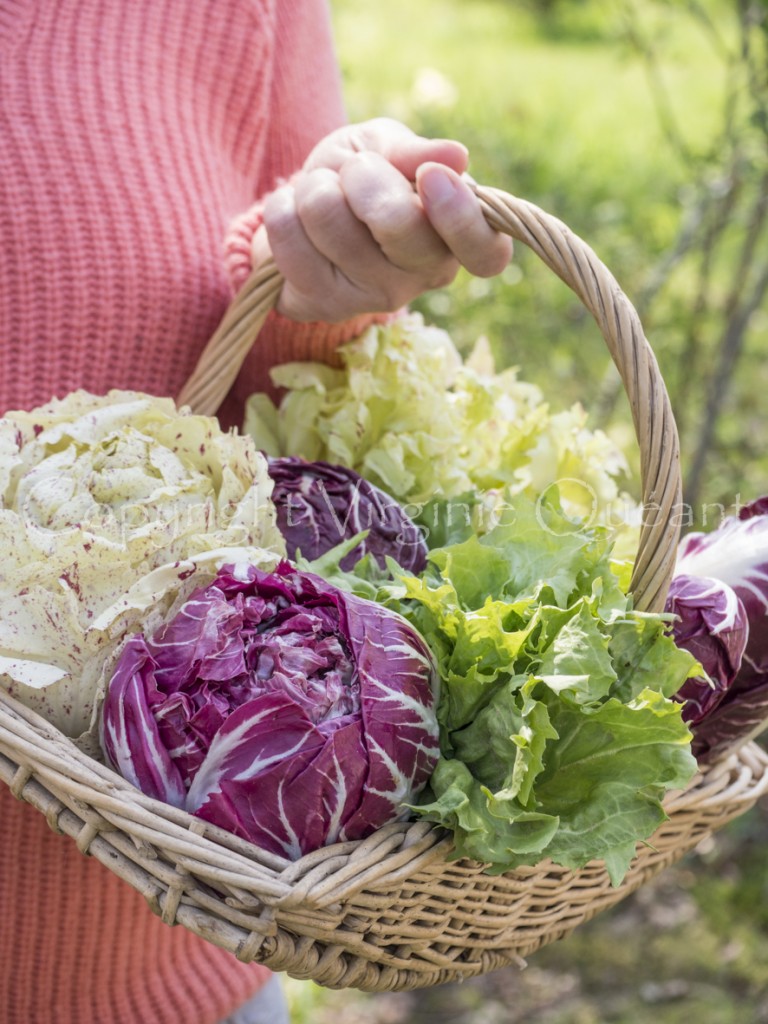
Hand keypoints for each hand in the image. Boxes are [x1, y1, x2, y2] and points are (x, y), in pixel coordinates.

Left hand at [252, 118, 512, 322]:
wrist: (302, 211)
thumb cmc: (359, 177)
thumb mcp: (386, 148)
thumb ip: (413, 152)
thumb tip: (456, 156)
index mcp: (454, 237)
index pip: (486, 252)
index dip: (461, 217)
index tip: (431, 177)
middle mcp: (422, 276)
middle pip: (401, 228)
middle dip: (364, 175)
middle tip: (355, 171)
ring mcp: (372, 298)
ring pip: (331, 222)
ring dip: (315, 188)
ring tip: (321, 193)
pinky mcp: (323, 307)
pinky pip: (289, 239)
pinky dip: (282, 210)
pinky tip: (295, 217)